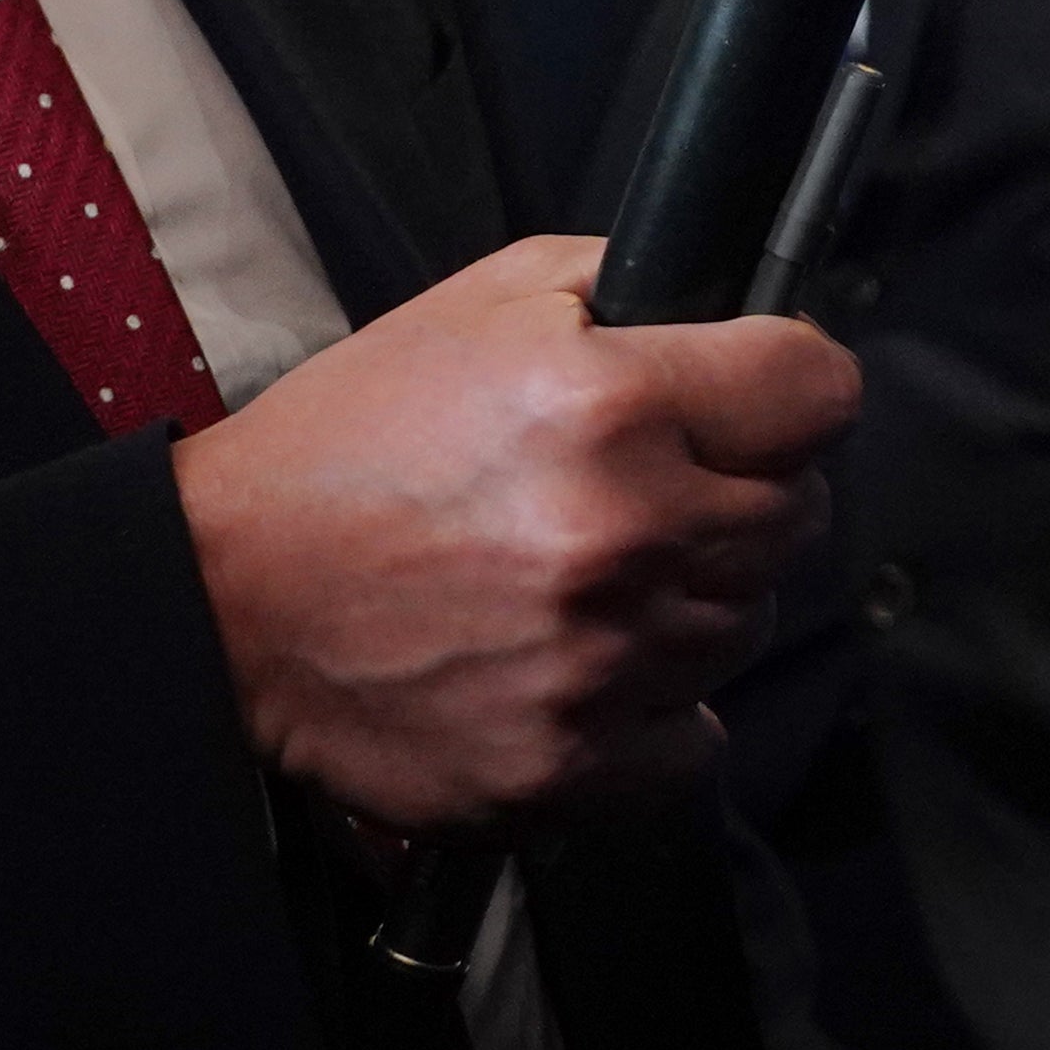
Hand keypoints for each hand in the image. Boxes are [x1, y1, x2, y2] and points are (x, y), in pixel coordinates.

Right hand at [173, 245, 855, 830]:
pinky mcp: (569, 762)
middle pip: (799, 513)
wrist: (227, 598)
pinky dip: (657, 707)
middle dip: (740, 489)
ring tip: (588, 573)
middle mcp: (624, 535)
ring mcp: (602, 661)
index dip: (790, 385)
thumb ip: (633, 286)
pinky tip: (583, 659)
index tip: (755, 397)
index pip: (822, 390)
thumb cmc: (351, 447)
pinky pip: (697, 739)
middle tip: (646, 487)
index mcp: (612, 406)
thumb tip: (741, 306)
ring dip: (693, 597)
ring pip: (749, 624)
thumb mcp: (489, 301)